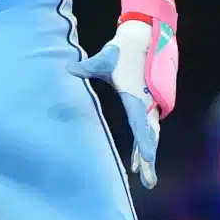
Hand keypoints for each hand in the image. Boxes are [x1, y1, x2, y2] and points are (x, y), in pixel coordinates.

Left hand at [70, 17, 176, 188]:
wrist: (143, 38)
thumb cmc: (122, 50)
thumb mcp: (104, 58)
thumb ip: (88, 67)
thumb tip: (70, 69)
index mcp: (135, 96)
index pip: (140, 123)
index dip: (143, 141)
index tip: (147, 158)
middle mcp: (145, 103)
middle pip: (148, 136)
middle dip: (148, 159)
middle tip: (148, 182)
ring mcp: (148, 104)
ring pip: (149, 135)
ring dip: (145, 155)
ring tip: (143, 177)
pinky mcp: (146, 104)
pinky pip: (146, 129)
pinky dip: (143, 144)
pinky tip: (136, 160)